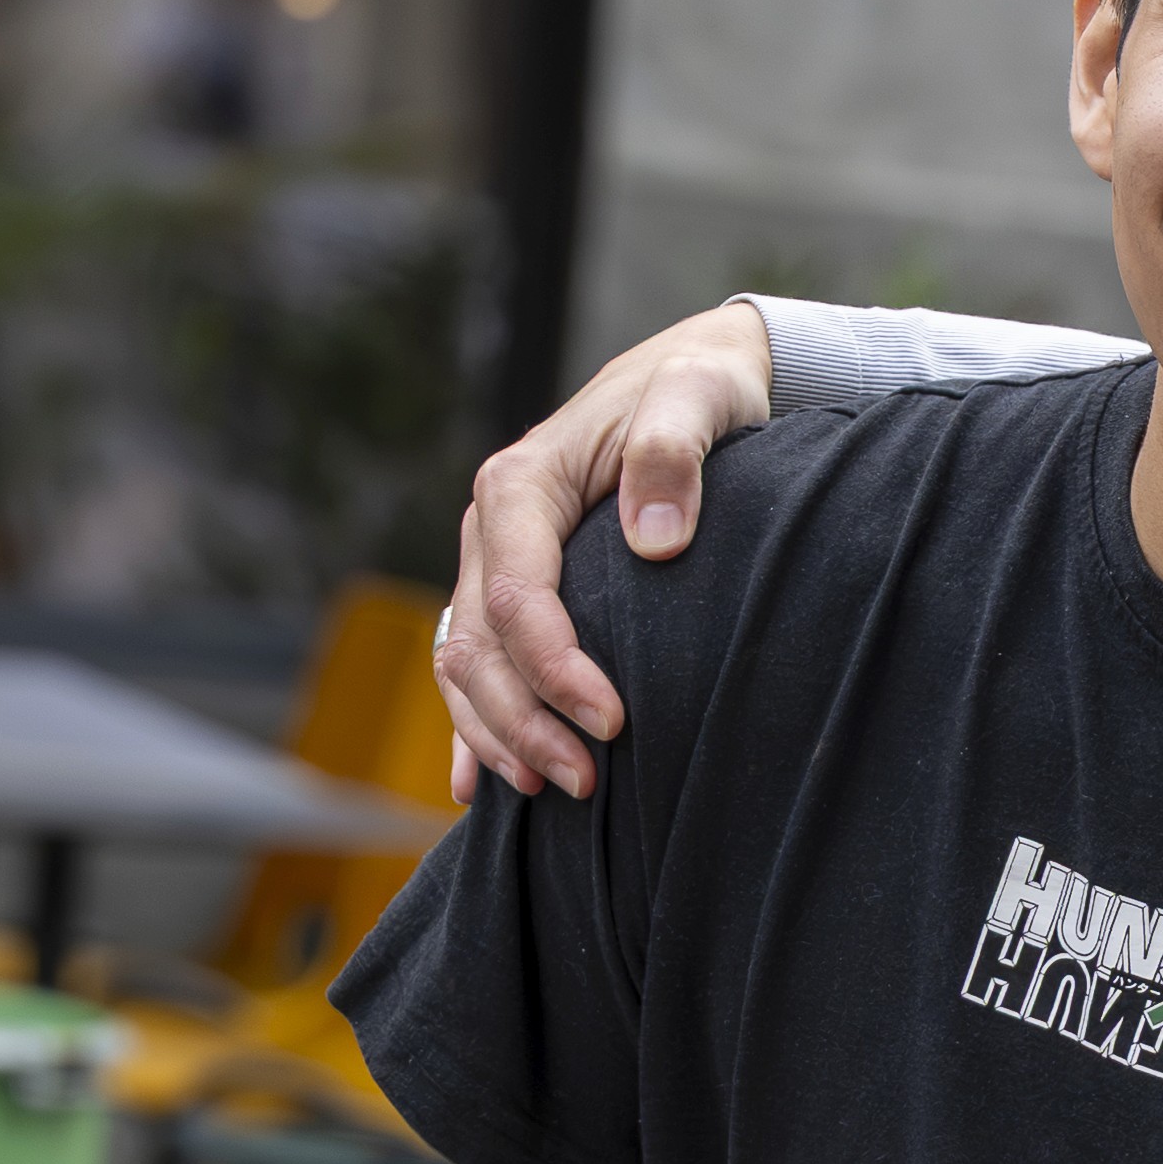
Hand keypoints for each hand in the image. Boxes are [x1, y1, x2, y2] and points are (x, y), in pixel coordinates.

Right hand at [434, 304, 777, 797]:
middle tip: (587, 781)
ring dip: (498, 734)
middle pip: (478, 645)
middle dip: (523, 722)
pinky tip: (479, 787)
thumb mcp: (699, 398)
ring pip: (463, 664)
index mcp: (521, 484)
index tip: (612, 721)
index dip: (555, 670)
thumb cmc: (698, 387)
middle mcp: (491, 525)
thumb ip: (674, 454)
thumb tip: (653, 541)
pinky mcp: (508, 585)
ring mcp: (492, 559)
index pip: (516, 599)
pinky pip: (472, 664)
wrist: (690, 375)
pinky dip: (473, 726)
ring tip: (551, 788)